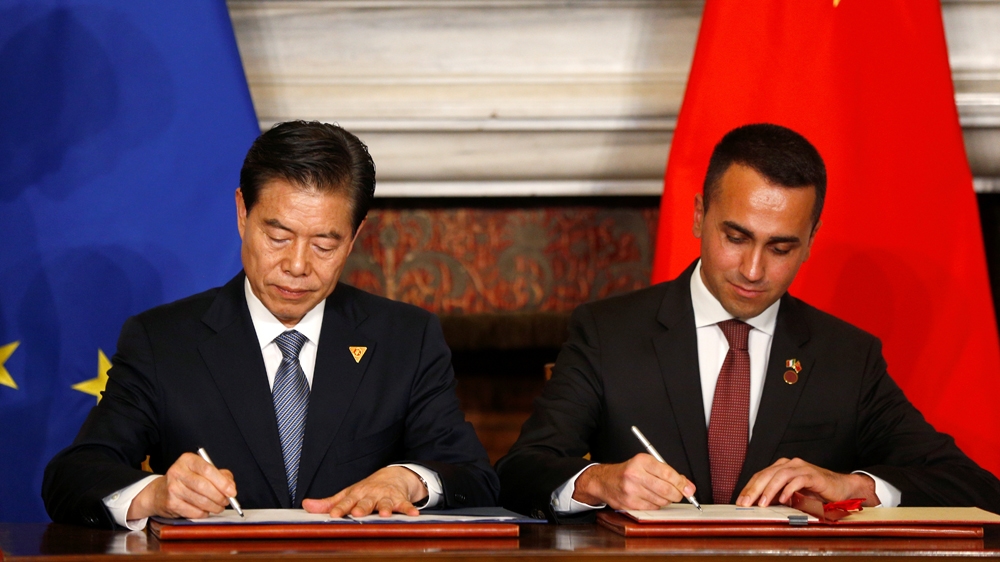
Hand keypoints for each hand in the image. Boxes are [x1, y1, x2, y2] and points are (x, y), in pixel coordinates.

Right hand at [127, 452, 235, 519]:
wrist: (159, 493)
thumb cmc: (187, 480)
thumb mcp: (202, 471)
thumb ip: (220, 475)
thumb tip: (231, 487)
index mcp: (187, 460)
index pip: (208, 470)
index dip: (222, 482)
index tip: (232, 491)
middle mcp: (177, 472)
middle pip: (204, 486)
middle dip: (219, 496)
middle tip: (227, 501)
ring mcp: (172, 488)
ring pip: (200, 501)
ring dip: (214, 507)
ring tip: (219, 507)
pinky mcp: (170, 503)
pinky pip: (194, 512)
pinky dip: (204, 513)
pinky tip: (205, 510)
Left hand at [302, 466, 428, 517]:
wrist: (393, 476)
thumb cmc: (367, 489)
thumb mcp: (348, 494)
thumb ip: (329, 503)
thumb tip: (306, 506)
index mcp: (356, 494)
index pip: (346, 502)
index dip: (339, 508)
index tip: (333, 515)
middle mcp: (370, 495)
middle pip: (365, 502)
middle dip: (362, 507)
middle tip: (357, 513)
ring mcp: (386, 497)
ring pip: (385, 503)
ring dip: (385, 508)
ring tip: (384, 514)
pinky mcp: (400, 499)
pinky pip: (405, 505)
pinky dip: (409, 509)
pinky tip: (414, 514)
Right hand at [572, 453, 695, 509]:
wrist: (604, 481)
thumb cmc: (629, 471)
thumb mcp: (646, 464)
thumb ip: (667, 473)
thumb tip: (687, 486)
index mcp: (641, 461)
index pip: (668, 473)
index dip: (681, 483)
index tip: (689, 489)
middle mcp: (635, 475)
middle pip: (666, 490)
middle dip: (677, 494)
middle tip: (679, 494)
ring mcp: (631, 491)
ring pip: (661, 500)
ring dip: (666, 500)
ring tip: (661, 493)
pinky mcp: (629, 503)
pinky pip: (652, 507)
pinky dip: (656, 504)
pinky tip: (651, 498)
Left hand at [737, 457, 878, 506]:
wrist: (841, 488)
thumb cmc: (815, 492)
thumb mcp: (791, 495)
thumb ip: (777, 496)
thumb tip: (758, 505)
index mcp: (782, 467)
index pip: (760, 475)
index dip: (749, 487)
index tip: (740, 501)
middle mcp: (790, 464)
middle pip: (767, 474)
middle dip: (754, 489)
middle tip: (746, 502)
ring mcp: (801, 468)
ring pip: (780, 475)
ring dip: (769, 490)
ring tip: (763, 503)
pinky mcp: (813, 475)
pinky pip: (798, 480)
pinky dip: (789, 490)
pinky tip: (784, 500)